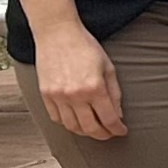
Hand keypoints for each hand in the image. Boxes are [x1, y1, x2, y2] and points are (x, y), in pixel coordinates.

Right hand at [33, 21, 124, 141]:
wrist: (57, 32)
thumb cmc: (84, 46)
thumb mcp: (108, 67)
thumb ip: (114, 93)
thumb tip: (118, 114)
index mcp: (94, 87)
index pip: (109, 119)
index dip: (118, 129)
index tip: (121, 130)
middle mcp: (75, 95)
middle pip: (90, 128)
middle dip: (103, 135)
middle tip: (109, 133)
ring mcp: (58, 96)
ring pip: (72, 127)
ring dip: (85, 132)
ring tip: (94, 128)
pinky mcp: (45, 94)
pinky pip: (56, 118)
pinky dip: (67, 123)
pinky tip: (76, 120)